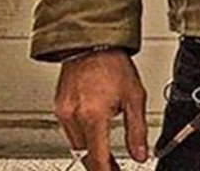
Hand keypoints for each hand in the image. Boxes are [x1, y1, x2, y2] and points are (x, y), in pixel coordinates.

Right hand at [54, 49, 148, 169]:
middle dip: (100, 164)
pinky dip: (82, 135)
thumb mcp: (134, 96)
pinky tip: (93, 128)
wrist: (92, 41)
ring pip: (76, 145)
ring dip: (91, 149)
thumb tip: (140, 154)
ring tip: (106, 149)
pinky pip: (70, 131)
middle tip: (114, 167)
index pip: (98, 159)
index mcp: (93, 115)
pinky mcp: (59, 107)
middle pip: (85, 155)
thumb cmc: (114, 63)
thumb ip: (137, 129)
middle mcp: (75, 116)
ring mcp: (64, 112)